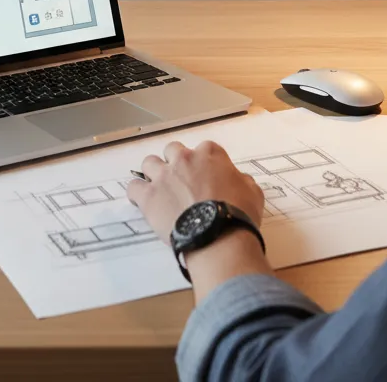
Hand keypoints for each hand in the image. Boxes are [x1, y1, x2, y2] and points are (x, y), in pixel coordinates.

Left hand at [126, 140, 266, 243]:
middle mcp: (184, 159)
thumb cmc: (238, 214)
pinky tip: (142, 201)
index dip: (205, 164)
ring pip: (149, 163)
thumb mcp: (253, 192)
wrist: (218, 237)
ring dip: (154, 173)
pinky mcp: (148, 197)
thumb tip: (237, 180)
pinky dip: (137, 193)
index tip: (207, 177)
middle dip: (176, 162)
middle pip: (173, 150)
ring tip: (160, 189)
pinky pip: (133, 187)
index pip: (205, 149)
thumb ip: (242, 180)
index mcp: (209, 154)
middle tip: (182, 182)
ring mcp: (164, 176)